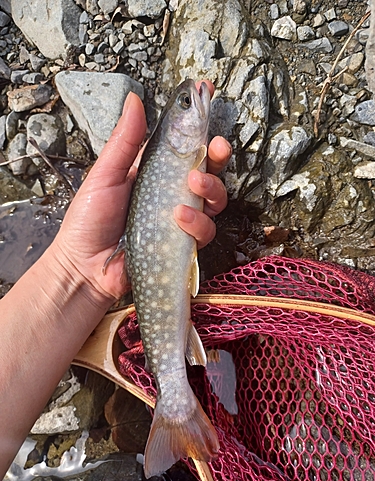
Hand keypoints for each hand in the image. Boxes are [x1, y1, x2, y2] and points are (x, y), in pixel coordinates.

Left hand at [53, 81, 229, 300]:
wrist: (85, 266)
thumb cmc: (89, 220)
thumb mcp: (105, 175)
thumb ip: (124, 142)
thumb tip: (135, 100)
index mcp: (153, 171)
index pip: (181, 143)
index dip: (196, 120)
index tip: (207, 93)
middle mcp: (171, 192)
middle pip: (208, 169)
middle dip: (218, 154)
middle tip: (216, 147)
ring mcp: (180, 218)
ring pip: (214, 198)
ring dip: (211, 187)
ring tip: (194, 184)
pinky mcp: (184, 242)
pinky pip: (204, 229)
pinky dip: (196, 222)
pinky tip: (179, 218)